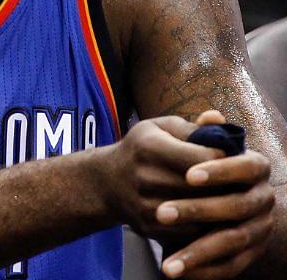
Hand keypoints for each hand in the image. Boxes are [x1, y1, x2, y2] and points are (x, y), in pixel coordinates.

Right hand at [103, 112, 274, 277]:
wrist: (107, 182)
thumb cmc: (141, 149)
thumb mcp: (160, 128)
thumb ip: (192, 126)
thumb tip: (218, 119)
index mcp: (149, 146)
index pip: (202, 158)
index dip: (224, 161)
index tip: (234, 160)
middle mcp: (144, 176)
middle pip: (203, 187)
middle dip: (227, 186)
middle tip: (242, 182)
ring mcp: (145, 204)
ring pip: (199, 212)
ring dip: (220, 207)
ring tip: (232, 198)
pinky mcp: (148, 225)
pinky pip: (189, 230)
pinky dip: (206, 225)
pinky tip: (215, 215)